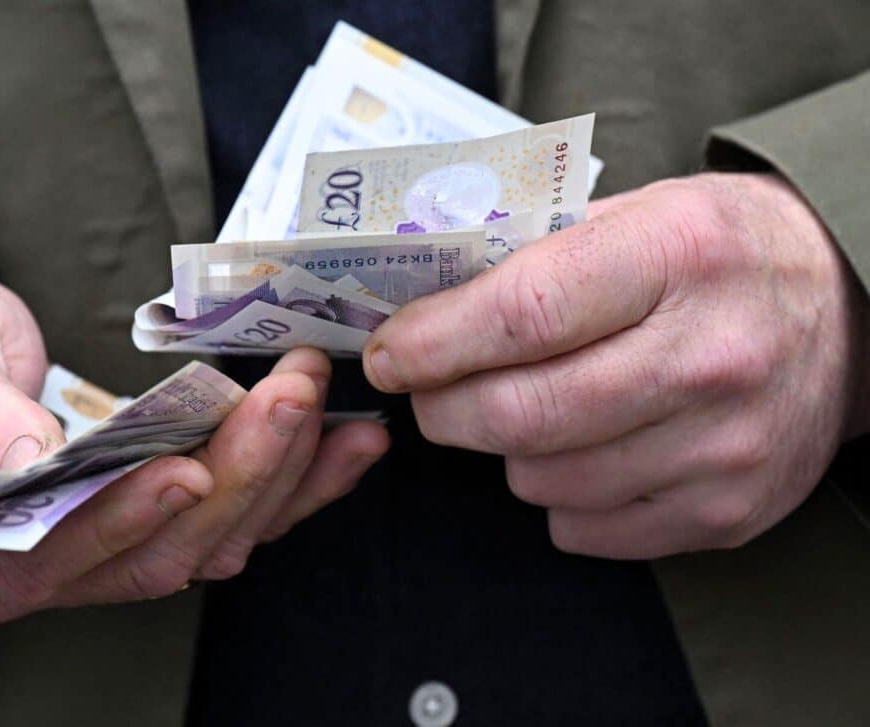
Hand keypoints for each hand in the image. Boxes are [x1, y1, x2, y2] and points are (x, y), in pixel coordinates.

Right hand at [0, 253, 388, 621]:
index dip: (121, 519)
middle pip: (148, 553)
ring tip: (328, 410)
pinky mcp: (138, 522)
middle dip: (232, 475)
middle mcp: (28, 568)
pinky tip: (342, 447)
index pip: (46, 552)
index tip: (190, 466)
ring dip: (275, 479)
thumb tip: (23, 456)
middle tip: (289, 394)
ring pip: (201, 543)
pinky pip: (224, 520)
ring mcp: (89, 553)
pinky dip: (289, 486)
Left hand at [362, 173, 868, 558]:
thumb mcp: (638, 212)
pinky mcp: (728, 512)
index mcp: (676, 255)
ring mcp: (725, 446)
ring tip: (525, 408)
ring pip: (543, 478)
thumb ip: (531, 253)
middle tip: (424, 392)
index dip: (433, 342)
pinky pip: (586, 528)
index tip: (388, 354)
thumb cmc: (719, 254)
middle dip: (442, 409)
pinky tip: (582, 448)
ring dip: (504, 450)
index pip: (523, 314)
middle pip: (522, 413)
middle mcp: (710, 355)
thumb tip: (418, 302)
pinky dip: (557, 495)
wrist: (849, 311)